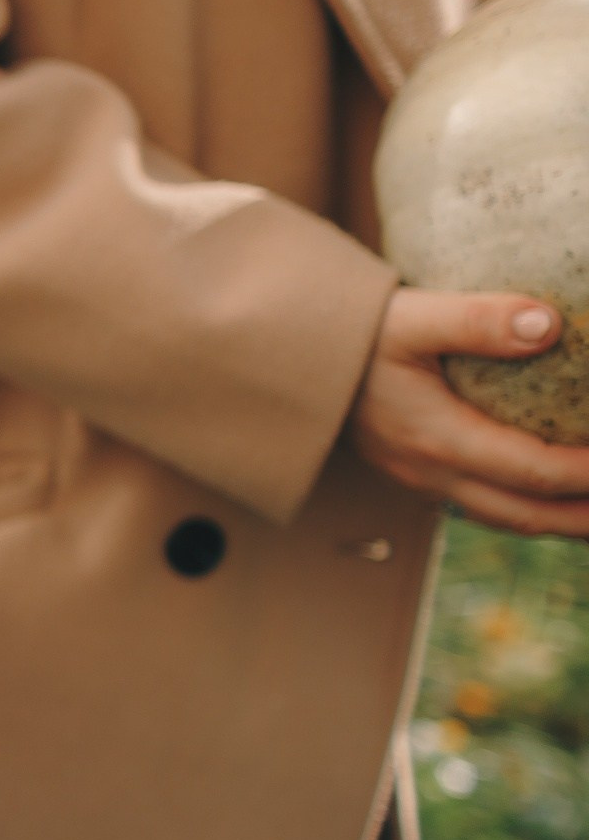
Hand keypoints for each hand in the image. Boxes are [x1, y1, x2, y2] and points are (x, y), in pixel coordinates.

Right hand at [349, 288, 588, 535]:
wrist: (281, 361)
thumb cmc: (347, 335)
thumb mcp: (412, 317)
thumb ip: (480, 319)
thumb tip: (552, 325)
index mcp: (437, 438)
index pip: (535, 470)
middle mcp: (430, 472)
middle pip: (527, 514)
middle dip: (586, 517)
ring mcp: (419, 480)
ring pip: (505, 518)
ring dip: (560, 522)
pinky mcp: (412, 474)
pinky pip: (480, 507)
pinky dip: (525, 509)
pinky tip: (545, 497)